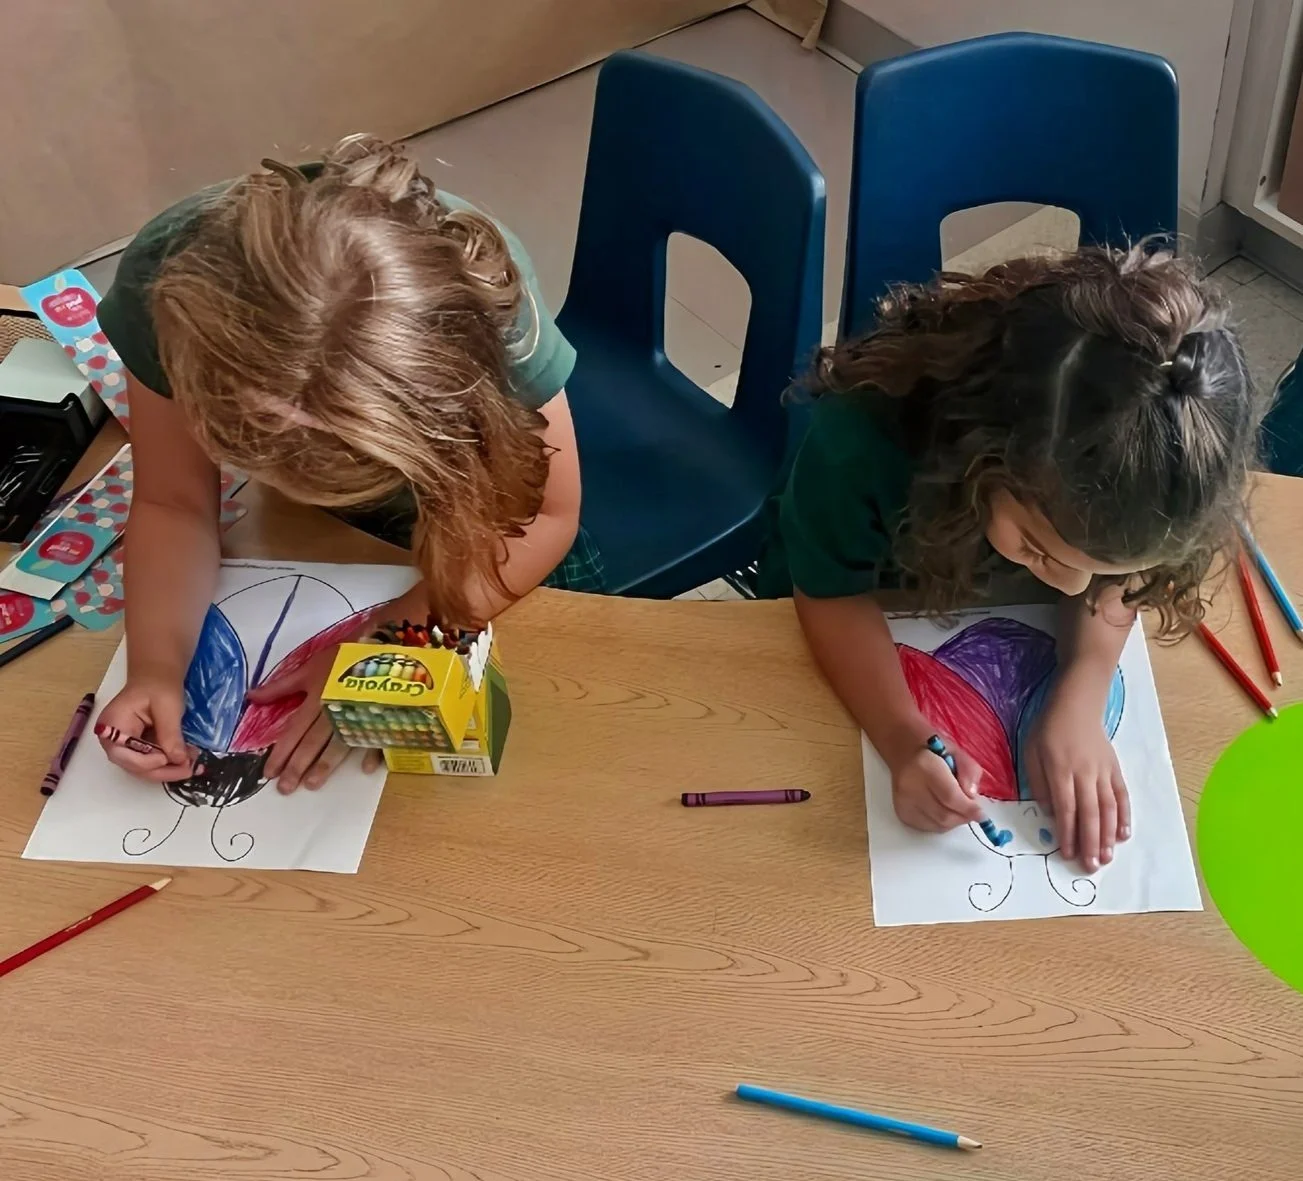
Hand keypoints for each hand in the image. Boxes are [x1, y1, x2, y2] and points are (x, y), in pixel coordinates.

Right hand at [97, 674, 199, 781]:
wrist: (158, 676)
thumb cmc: (158, 685)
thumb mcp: (167, 707)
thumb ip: (170, 734)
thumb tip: (178, 759)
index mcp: (111, 725)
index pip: (122, 754)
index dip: (145, 762)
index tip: (168, 758)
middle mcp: (114, 740)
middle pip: (134, 766)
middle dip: (162, 770)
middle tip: (188, 769)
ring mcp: (126, 745)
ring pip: (145, 767)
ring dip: (169, 769)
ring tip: (192, 765)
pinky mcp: (139, 747)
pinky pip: (152, 760)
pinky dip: (170, 762)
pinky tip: (188, 760)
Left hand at [246, 647, 381, 792]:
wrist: (383, 643)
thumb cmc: (344, 656)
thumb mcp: (309, 667)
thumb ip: (281, 687)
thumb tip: (251, 697)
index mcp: (316, 699)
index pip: (294, 730)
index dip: (281, 752)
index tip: (269, 773)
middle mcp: (335, 710)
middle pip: (313, 742)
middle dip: (298, 765)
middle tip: (286, 789)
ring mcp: (359, 714)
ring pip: (340, 743)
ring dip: (326, 764)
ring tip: (312, 784)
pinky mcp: (381, 715)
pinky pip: (378, 735)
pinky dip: (373, 751)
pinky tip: (367, 768)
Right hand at [890, 738, 985, 831]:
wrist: (904, 752)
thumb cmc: (933, 750)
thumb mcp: (957, 751)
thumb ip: (969, 771)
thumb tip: (971, 796)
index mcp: (924, 766)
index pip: (950, 796)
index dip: (969, 809)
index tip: (982, 814)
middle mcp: (910, 787)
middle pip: (944, 815)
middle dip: (964, 817)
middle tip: (973, 811)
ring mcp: (903, 802)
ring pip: (938, 825)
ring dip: (955, 821)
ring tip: (958, 808)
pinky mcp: (902, 813)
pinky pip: (929, 828)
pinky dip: (943, 824)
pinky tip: (944, 810)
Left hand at [1024, 679, 1130, 871]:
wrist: (1077, 704)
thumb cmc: (1048, 729)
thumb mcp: (1031, 752)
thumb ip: (1038, 783)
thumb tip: (1049, 812)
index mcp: (1061, 770)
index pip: (1066, 808)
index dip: (1068, 833)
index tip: (1067, 854)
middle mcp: (1085, 774)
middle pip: (1090, 814)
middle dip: (1090, 842)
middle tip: (1091, 866)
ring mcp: (1103, 772)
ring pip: (1108, 808)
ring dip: (1108, 835)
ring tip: (1106, 857)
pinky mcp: (1115, 769)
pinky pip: (1122, 796)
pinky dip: (1124, 816)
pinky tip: (1123, 834)